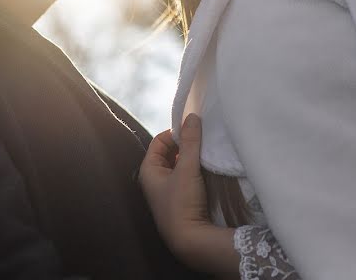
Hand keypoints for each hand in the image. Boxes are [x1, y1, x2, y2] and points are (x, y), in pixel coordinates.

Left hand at [139, 114, 238, 277]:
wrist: (190, 239)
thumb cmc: (181, 203)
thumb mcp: (186, 168)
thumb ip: (190, 141)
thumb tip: (192, 117)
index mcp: (148, 170)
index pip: (159, 141)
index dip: (175, 133)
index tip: (193, 130)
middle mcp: (154, 180)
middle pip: (169, 152)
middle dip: (184, 145)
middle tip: (202, 141)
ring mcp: (167, 191)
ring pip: (178, 165)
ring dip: (191, 158)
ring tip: (206, 153)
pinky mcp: (179, 200)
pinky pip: (186, 177)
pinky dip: (194, 170)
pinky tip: (206, 169)